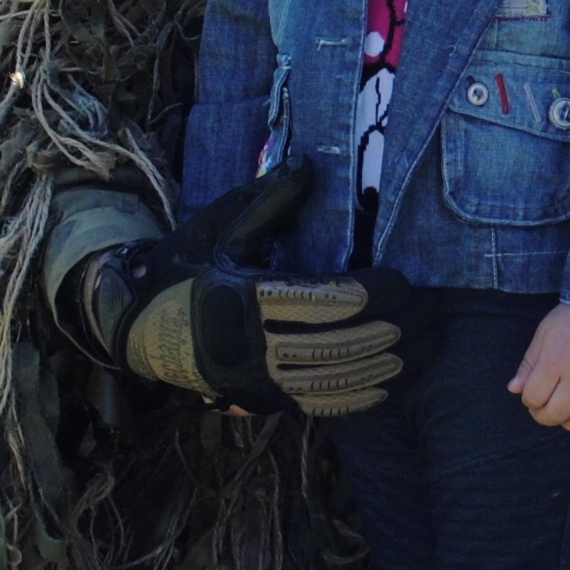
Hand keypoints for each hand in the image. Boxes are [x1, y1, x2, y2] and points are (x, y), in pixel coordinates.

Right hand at [91, 161, 411, 417]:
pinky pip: (321, 406)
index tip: (404, 280)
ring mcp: (256, 382)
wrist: (136, 328)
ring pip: (337, 380)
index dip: (372, 293)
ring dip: (390, 367)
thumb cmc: (182, 268)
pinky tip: (395, 383)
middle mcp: (249, 347)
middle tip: (434, 311)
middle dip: (394, 329)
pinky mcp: (262, 402)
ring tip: (429, 346)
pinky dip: (363, 396)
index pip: (322, 301)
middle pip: (339, 344)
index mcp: (240, 299)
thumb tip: (308, 164)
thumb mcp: (216, 227)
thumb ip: (266, 200)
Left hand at [510, 304, 569, 432]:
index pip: (534, 398)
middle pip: (557, 414)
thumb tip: (514, 390)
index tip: (533, 392)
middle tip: (546, 407)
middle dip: (544, 415)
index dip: (529, 399)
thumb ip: (529, 364)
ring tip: (568, 412)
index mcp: (556, 361)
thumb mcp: (543, 335)